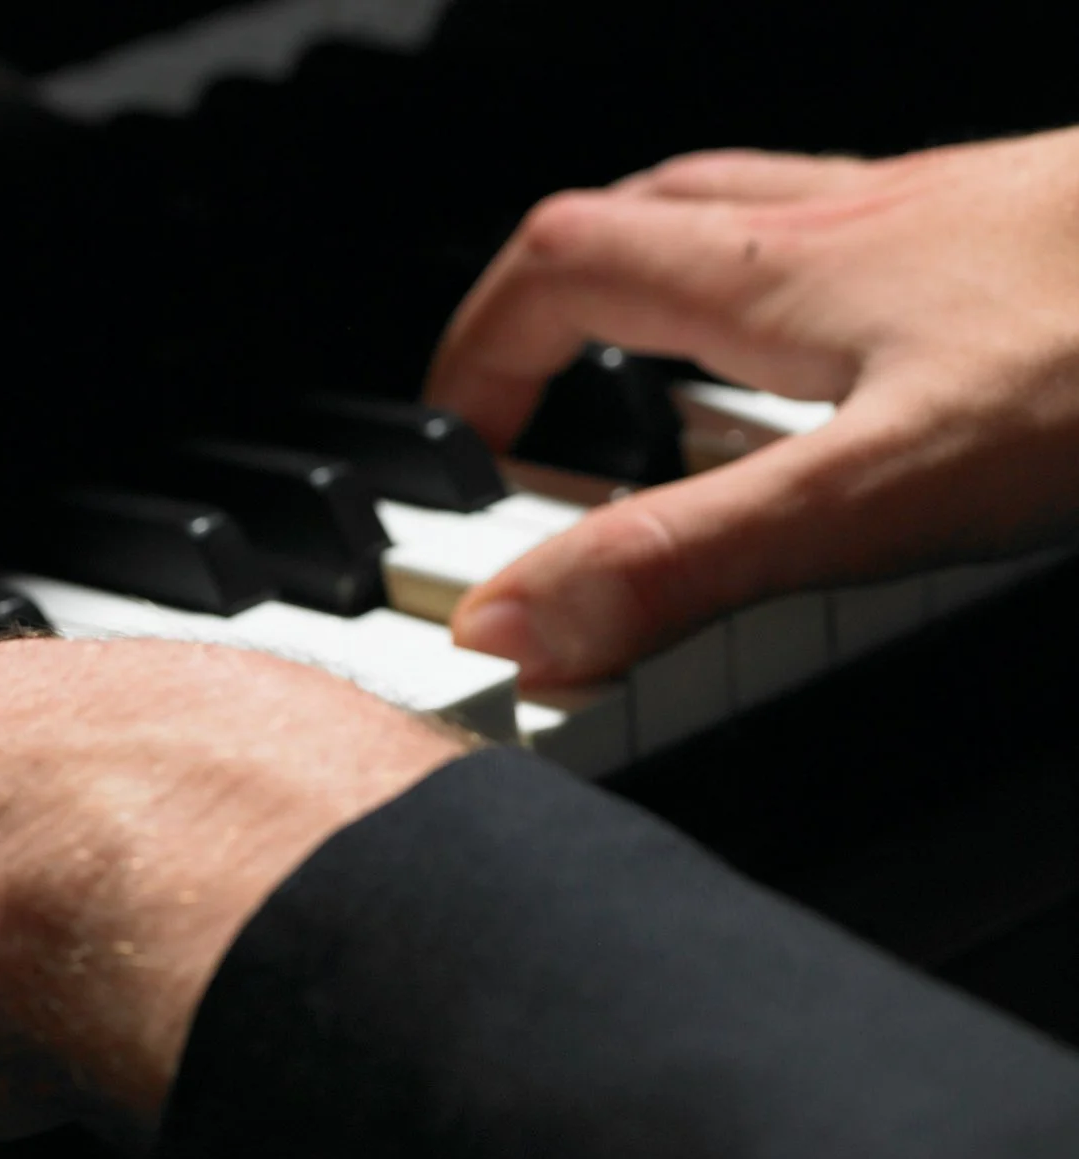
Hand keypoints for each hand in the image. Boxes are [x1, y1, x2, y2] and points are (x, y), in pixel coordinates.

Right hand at [426, 129, 1078, 684]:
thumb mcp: (878, 495)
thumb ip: (681, 565)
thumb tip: (509, 629)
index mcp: (775, 273)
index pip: (556, 267)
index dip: (476, 352)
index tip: (454, 449)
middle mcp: (847, 218)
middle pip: (641, 221)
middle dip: (552, 311)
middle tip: (534, 416)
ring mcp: (948, 214)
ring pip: (756, 215)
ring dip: (674, 291)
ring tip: (665, 396)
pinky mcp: (1034, 234)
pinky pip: (874, 242)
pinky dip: (813, 302)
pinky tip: (870, 378)